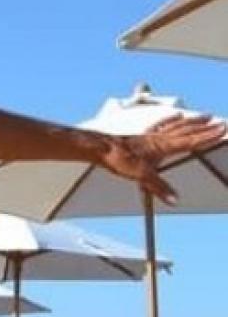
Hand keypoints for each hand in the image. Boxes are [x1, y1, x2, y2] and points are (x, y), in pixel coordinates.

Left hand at [100, 114, 225, 204]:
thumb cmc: (119, 159)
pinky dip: (169, 120)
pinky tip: (174, 116)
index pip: (191, 141)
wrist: (100, 148)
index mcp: (164, 146)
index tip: (222, 130)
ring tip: (203, 116)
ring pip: (176, 126)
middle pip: (187, 131)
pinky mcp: (142, 136)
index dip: (208, 136)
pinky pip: (160, 125)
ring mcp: (151, 135)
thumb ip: (159, 187)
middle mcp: (160, 138)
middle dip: (205, 127)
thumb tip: (175, 200)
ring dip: (191, 121)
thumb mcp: (141, 176)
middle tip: (220, 122)